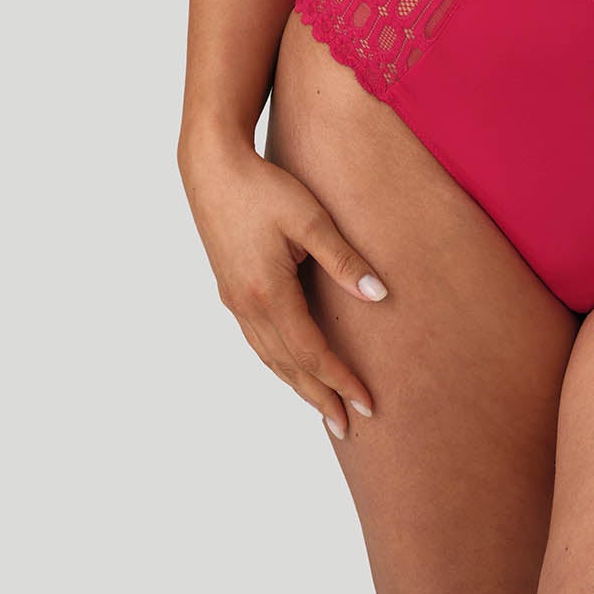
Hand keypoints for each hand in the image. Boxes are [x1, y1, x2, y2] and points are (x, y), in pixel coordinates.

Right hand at [178, 134, 386, 441]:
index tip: (367, 403)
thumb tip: (381, 295)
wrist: (212, 167)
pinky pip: (258, 342)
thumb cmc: (265, 188)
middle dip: (320, 397)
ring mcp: (235, 302)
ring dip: (298, 385)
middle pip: (289, 367)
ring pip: (270, 358)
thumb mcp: (311, 220)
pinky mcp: (231, 291)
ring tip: (323, 407)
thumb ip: (344, 260)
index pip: (312, 353)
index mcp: (269, 295)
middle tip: (348, 426)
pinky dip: (279, 363)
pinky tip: (291, 366)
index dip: (341, 380)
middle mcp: (247, 308)